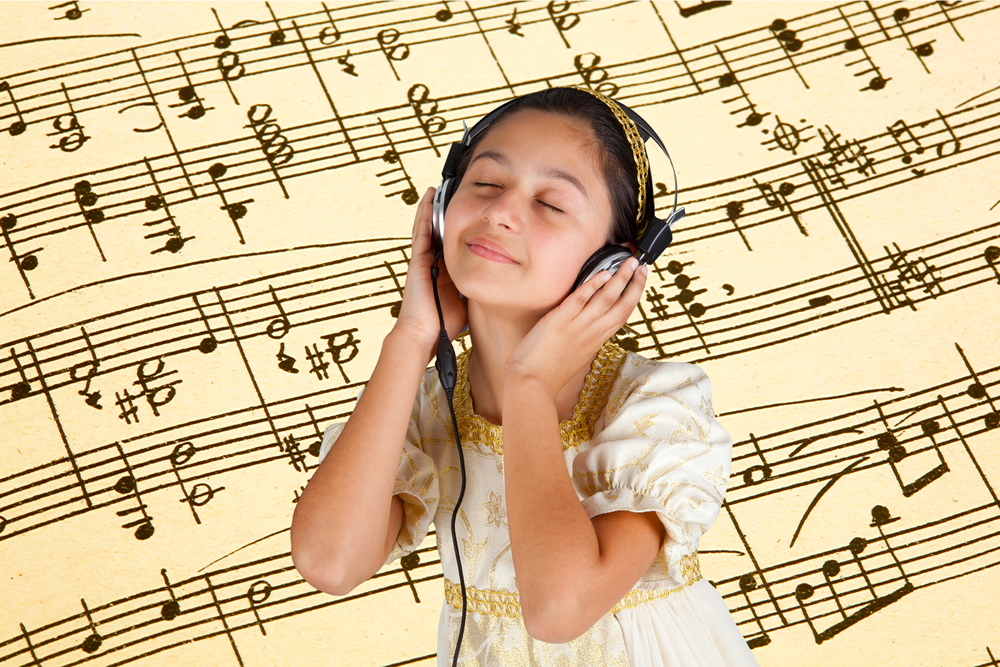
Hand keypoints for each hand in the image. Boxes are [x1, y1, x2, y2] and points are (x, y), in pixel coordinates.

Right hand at [391, 187, 467, 359]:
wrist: (427, 333)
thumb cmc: (446, 321)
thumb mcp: (470, 297)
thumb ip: (481, 285)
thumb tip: (501, 279)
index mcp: (445, 267)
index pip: (454, 239)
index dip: (461, 223)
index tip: (470, 209)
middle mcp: (433, 260)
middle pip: (440, 229)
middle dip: (446, 210)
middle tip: (454, 189)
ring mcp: (424, 259)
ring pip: (428, 225)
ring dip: (433, 206)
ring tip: (439, 187)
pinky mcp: (418, 260)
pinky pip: (421, 231)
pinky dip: (424, 213)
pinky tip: (429, 197)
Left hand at [504, 257, 647, 397]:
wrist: (531, 384)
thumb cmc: (546, 374)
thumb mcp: (573, 356)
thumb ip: (582, 340)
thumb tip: (584, 324)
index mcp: (595, 341)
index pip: (622, 316)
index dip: (634, 297)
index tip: (639, 282)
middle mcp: (592, 333)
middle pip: (623, 306)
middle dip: (635, 284)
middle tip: (642, 266)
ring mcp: (577, 326)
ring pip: (607, 298)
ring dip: (621, 278)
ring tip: (630, 263)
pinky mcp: (560, 320)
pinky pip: (581, 299)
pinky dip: (593, 285)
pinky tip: (603, 273)